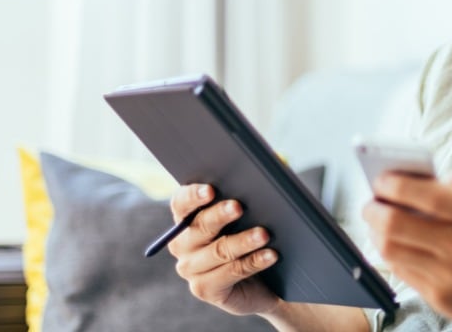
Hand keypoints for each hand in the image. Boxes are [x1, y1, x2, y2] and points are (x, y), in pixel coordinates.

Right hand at [167, 184, 279, 316]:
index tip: (210, 189)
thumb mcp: (250, 212)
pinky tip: (271, 255)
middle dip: (220, 215)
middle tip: (239, 207)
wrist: (264, 280)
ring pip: (219, 251)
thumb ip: (249, 189)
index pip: (180, 203)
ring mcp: (191, 269)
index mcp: (186, 219)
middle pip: (199, 226)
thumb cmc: (253, 235)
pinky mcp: (205, 289)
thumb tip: (269, 163)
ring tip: (264, 233)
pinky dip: (253, 262)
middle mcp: (182, 244)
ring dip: (243, 241)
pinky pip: (231, 273)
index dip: (193, 195)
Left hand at [362, 175, 451, 328]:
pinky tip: (394, 245)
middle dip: (373, 208)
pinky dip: (392, 255)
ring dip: (375, 232)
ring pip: (390, 250)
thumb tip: (424, 178)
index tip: (381, 178)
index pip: (421, 193)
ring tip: (376, 223)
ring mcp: (448, 274)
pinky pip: (401, 273)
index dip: (392, 183)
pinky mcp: (440, 298)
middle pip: (394, 223)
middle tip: (370, 202)